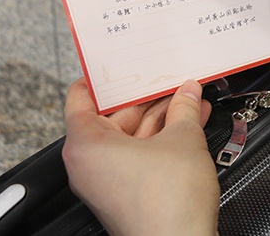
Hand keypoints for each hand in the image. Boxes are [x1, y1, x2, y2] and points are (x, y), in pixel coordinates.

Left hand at [63, 79, 219, 235]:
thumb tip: (188, 93)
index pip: (80, 99)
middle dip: (147, 99)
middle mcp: (90, 164)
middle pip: (113, 117)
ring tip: (189, 100)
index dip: (100, 78)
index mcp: (87, 145)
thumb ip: (184, 109)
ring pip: (131, 137)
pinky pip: (139, 155)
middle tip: (170, 81)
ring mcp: (108, 181)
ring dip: (161, 118)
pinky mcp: (126, 194)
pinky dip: (161, 140)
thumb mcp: (182, 139)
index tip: (114, 64)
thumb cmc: (167, 205)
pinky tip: (189, 125)